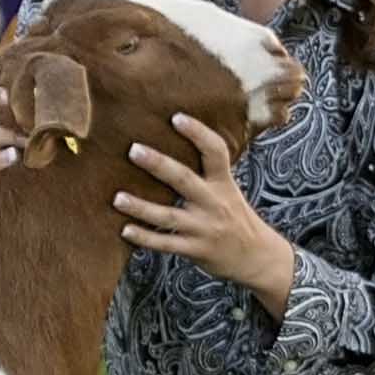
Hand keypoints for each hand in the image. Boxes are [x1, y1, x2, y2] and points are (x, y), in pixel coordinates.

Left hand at [112, 114, 298, 315]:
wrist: (257, 256)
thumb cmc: (235, 216)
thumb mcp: (229, 189)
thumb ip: (208, 170)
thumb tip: (176, 138)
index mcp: (223, 183)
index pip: (215, 152)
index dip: (198, 133)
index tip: (176, 117)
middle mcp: (214, 203)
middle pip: (184, 179)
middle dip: (158, 164)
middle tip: (133, 150)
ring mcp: (204, 228)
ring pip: (168, 215)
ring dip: (141, 207)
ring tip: (117, 198)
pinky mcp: (195, 250)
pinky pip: (166, 243)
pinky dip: (145, 237)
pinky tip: (124, 230)